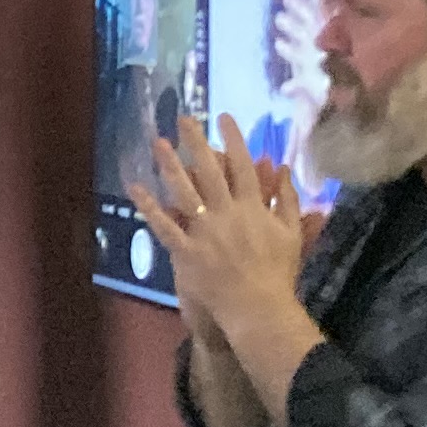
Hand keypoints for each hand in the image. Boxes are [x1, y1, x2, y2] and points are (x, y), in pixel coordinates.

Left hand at [129, 118, 321, 414]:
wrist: (258, 308)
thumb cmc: (278, 273)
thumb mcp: (291, 234)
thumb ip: (286, 200)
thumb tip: (283, 169)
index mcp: (253, 208)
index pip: (242, 165)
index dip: (233, 140)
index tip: (223, 118)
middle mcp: (227, 214)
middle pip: (209, 171)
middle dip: (196, 142)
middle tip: (184, 118)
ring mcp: (204, 232)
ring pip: (184, 191)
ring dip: (170, 165)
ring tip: (158, 142)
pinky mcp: (186, 252)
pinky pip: (164, 226)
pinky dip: (149, 207)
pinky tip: (135, 188)